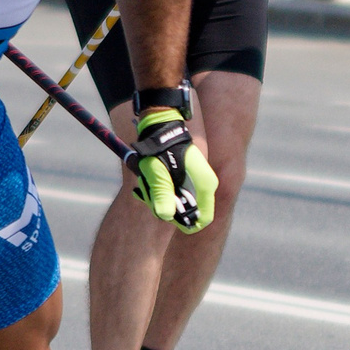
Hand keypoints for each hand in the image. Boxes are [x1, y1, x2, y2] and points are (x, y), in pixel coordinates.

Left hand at [129, 107, 216, 232]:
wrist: (161, 124)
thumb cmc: (160, 147)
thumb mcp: (157, 172)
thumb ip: (161, 193)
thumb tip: (165, 216)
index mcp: (205, 184)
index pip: (204, 219)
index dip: (185, 225)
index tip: (166, 216)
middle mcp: (204, 185)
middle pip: (186, 212)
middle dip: (165, 208)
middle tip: (148, 195)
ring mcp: (196, 181)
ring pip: (177, 203)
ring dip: (159, 199)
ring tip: (144, 185)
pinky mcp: (187, 178)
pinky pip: (173, 193)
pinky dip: (159, 192)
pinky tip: (145, 184)